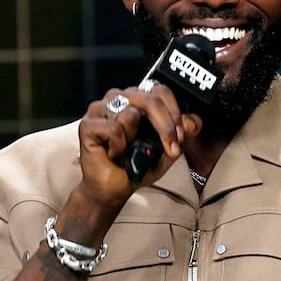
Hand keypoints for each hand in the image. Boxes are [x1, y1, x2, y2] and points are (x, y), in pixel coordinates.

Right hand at [77, 83, 200, 205]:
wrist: (114, 189)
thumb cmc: (136, 166)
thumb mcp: (168, 150)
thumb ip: (182, 134)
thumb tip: (193, 121)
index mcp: (138, 100)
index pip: (160, 91)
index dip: (174, 112)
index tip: (180, 136)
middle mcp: (119, 98)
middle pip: (150, 99)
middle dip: (165, 126)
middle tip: (170, 147)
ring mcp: (101, 109)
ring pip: (131, 113)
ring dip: (135, 139)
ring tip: (128, 149)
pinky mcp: (88, 124)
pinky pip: (113, 129)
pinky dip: (118, 147)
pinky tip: (113, 154)